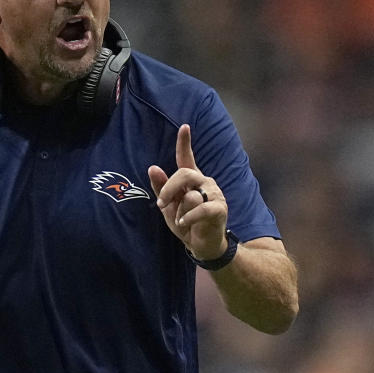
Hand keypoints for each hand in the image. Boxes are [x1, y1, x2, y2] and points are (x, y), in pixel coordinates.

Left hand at [148, 124, 228, 260]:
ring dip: (180, 210)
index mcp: (192, 180)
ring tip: (181, 220)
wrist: (202, 246)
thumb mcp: (168, 206)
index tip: (184, 127)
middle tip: (161, 203)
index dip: (185, 142)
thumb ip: (161, 188)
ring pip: (191, 194)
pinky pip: (201, 209)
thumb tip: (152, 167)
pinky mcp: (220, 209)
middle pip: (185, 173)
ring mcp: (215, 194)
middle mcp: (205, 182)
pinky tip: (184, 224)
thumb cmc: (186, 223)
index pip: (187, 158)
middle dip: (169, 188)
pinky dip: (188, 217)